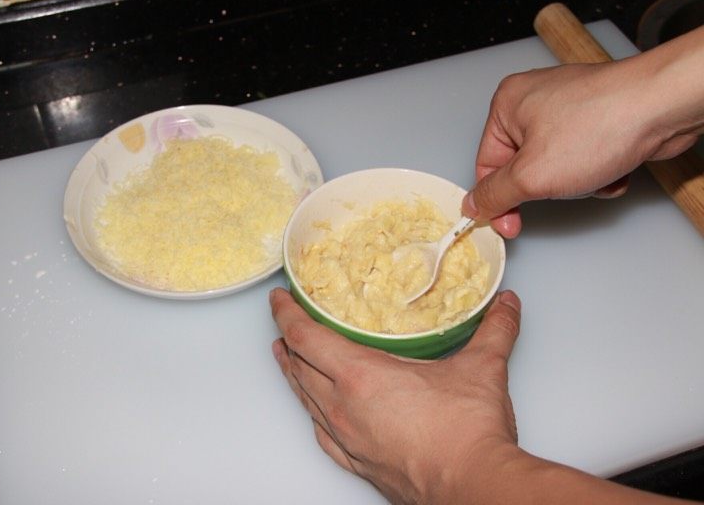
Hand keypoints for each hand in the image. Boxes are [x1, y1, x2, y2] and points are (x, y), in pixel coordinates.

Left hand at [269, 287, 521, 503]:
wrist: (473, 489)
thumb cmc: (465, 434)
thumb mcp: (481, 369)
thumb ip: (494, 330)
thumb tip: (505, 305)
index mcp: (361, 376)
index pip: (306, 337)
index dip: (287, 314)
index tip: (279, 299)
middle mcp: (343, 407)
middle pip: (299, 366)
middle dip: (287, 340)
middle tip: (284, 322)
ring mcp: (347, 438)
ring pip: (305, 399)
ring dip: (294, 375)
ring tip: (288, 359)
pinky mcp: (358, 463)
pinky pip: (321, 433)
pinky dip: (313, 414)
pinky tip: (316, 413)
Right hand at [463, 56, 700, 237]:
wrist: (663, 108)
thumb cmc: (597, 128)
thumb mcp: (531, 176)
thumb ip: (495, 195)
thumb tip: (472, 205)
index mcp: (507, 105)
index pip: (488, 164)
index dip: (498, 199)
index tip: (510, 225)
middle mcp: (534, 101)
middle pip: (524, 168)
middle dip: (549, 187)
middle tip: (564, 189)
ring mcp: (569, 107)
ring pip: (557, 167)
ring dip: (577, 183)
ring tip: (595, 171)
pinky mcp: (599, 117)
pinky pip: (584, 159)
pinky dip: (597, 172)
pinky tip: (614, 166)